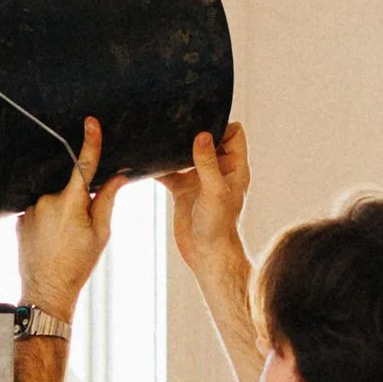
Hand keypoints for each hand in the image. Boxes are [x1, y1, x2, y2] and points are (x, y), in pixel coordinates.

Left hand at [17, 117, 117, 317]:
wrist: (47, 289)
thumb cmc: (77, 265)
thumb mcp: (100, 234)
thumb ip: (107, 201)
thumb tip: (118, 177)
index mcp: (70, 204)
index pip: (84, 166)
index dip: (91, 142)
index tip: (91, 123)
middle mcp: (46, 201)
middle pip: (68, 187)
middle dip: (78, 200)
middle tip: (78, 229)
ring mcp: (30, 209)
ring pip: (52, 198)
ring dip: (61, 210)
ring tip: (62, 238)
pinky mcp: (19, 217)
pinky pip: (38, 207)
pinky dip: (48, 217)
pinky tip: (50, 239)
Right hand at [162, 122, 249, 271]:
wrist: (206, 255)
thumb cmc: (219, 227)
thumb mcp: (215, 191)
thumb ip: (208, 163)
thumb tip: (202, 135)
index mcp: (234, 168)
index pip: (234, 134)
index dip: (220, 126)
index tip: (201, 127)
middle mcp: (218, 171)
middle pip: (209, 140)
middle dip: (195, 133)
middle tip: (178, 128)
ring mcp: (200, 180)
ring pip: (188, 155)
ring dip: (176, 149)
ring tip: (163, 140)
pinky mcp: (184, 191)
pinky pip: (171, 173)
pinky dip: (161, 168)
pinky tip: (148, 164)